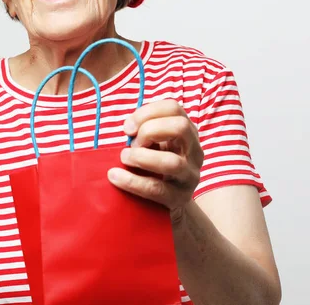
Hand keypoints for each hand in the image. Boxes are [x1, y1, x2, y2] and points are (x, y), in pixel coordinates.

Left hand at [108, 100, 203, 220]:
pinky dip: (133, 182)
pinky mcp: (180, 198)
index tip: (128, 127)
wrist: (169, 202)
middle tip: (132, 143)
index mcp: (187, 132)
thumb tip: (129, 128)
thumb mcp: (154, 143)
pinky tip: (115, 177)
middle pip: (180, 127)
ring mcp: (190, 175)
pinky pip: (157, 189)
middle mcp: (194, 151)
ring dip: (142, 157)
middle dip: (150, 131)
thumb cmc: (155, 165)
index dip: (147, 112)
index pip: (174, 108)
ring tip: (124, 158)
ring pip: (172, 162)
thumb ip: (144, 131)